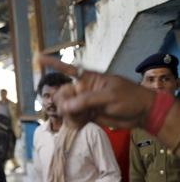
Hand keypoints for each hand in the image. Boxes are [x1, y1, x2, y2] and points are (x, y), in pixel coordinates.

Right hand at [36, 54, 154, 129]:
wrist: (142, 113)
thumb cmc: (130, 98)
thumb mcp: (109, 96)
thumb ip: (86, 100)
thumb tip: (66, 106)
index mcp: (89, 79)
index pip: (68, 69)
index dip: (53, 63)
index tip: (38, 57)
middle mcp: (83, 90)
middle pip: (62, 95)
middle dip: (63, 103)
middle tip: (71, 111)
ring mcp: (84, 104)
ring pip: (65, 109)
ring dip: (70, 116)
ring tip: (82, 119)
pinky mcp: (87, 116)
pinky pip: (72, 119)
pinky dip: (75, 123)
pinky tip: (83, 123)